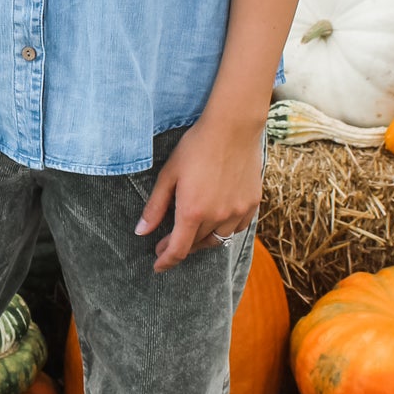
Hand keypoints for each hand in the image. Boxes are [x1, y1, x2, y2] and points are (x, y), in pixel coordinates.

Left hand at [133, 109, 263, 273]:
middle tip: (166, 243)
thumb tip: (141, 232)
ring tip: (190, 234)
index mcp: (192, 212)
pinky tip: (215, 222)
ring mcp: (237, 212)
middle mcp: (217, 217)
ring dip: (201, 241)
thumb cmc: (196, 147)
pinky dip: (223, 230)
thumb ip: (155, 207)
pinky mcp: (252, 204)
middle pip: (196, 245)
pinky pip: (236, 228)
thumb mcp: (168, 175)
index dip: (166, 261)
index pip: (178, 250)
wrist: (233, 128)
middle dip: (179, 247)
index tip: (157, 265)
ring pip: (218, 239)